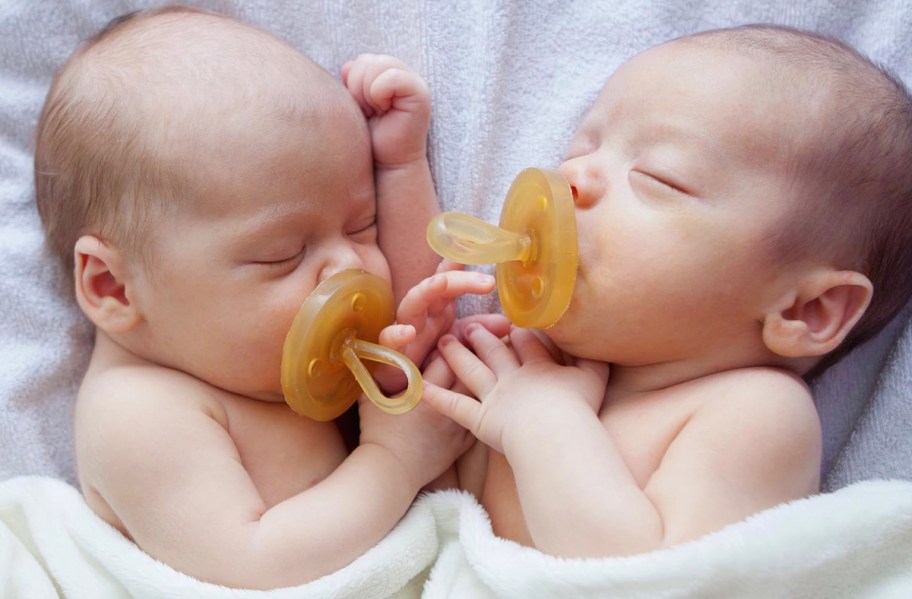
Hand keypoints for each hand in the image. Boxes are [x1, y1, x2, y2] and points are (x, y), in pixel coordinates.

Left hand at [342, 54, 429, 166]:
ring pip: (377, 66)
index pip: (363, 60)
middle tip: (370, 112)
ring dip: (368, 93)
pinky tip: (385, 113)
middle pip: (368, 61)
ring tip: (377, 112)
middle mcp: (404, 73)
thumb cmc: (370, 136)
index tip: (364, 108)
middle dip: (359, 88)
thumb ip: (352, 80)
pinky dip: (379, 95)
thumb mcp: (355, 103)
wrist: (386, 163)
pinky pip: (390, 78)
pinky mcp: (420, 93)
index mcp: (388, 73)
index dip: (354, 83)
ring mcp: (415, 81)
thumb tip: (347, 67)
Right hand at [357, 353, 473, 489]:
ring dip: (482, 381)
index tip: (448, 339)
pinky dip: (485, 409)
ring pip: (480, 395)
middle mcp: (445, 404)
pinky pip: (482, 420)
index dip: (449, 345)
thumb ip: (376, 373)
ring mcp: (457, 424)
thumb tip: (373, 353)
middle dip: (471, 356)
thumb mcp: (371, 397)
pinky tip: (486, 400)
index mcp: (423, 390)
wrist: (389, 471)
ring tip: (482, 370)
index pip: (445, 358)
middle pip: (468, 372)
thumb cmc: (377, 433)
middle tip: (471, 346)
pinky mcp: (463, 442)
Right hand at [374, 261, 503, 391]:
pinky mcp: (388, 351)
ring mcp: (403, 328)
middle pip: (436, 286)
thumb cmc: (427, 360)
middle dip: (458, 278)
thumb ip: (478, 331)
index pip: (450, 280)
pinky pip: (388, 339)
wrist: (402, 391)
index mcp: (438, 308)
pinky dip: (396, 335)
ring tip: (442, 283)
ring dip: (426, 291)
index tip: (478, 247)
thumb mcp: (457, 343)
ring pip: (412, 303)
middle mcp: (421, 313)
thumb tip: (507, 324)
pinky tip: (408, 332)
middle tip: (487, 282)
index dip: (461, 263)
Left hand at [423, 324, 609, 454]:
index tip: (510, 322)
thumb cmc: (578, 407)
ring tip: (444, 341)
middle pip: (493, 352)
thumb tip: (604, 344)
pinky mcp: (479, 419)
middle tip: (469, 324)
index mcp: (538, 366)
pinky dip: (436, 397)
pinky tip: (419, 386)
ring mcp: (493, 397)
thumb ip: (596, 360)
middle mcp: (512, 377)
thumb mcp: (595, 379)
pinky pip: (454, 407)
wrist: (554, 431)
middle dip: (481, 337)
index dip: (517, 332)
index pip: (525, 343)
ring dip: (456, 356)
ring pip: (470, 371)